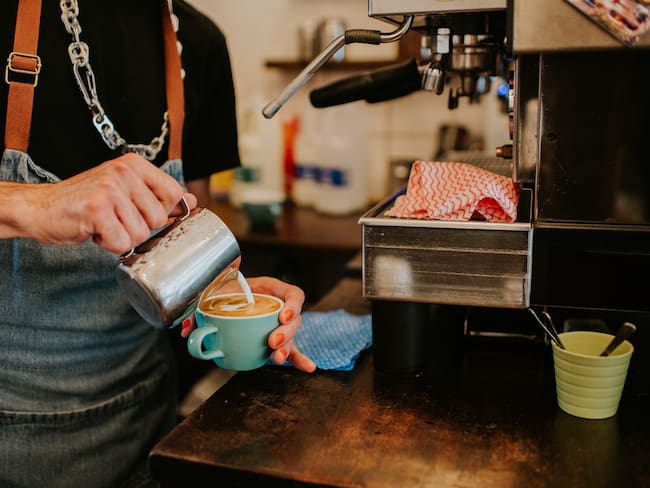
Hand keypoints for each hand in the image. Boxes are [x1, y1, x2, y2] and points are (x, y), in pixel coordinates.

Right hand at [15, 153, 196, 253]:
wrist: (41, 208)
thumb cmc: (85, 202)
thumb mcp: (125, 191)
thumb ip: (157, 195)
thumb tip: (191, 201)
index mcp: (135, 165)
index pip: (174, 194)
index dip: (162, 212)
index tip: (142, 213)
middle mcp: (124, 172)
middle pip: (158, 218)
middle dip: (139, 228)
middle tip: (116, 219)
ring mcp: (110, 189)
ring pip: (141, 234)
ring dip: (122, 237)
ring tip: (104, 224)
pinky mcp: (97, 209)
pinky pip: (122, 242)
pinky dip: (109, 245)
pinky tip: (95, 231)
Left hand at [180, 276, 316, 372]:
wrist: (218, 296)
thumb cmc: (220, 290)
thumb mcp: (212, 292)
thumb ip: (199, 308)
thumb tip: (187, 329)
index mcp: (270, 289)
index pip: (293, 293)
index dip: (293, 304)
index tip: (283, 315)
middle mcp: (278, 306)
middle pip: (294, 319)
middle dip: (286, 333)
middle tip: (272, 341)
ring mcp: (277, 324)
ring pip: (291, 336)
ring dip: (288, 348)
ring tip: (277, 357)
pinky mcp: (274, 339)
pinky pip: (290, 349)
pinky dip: (298, 359)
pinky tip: (308, 368)